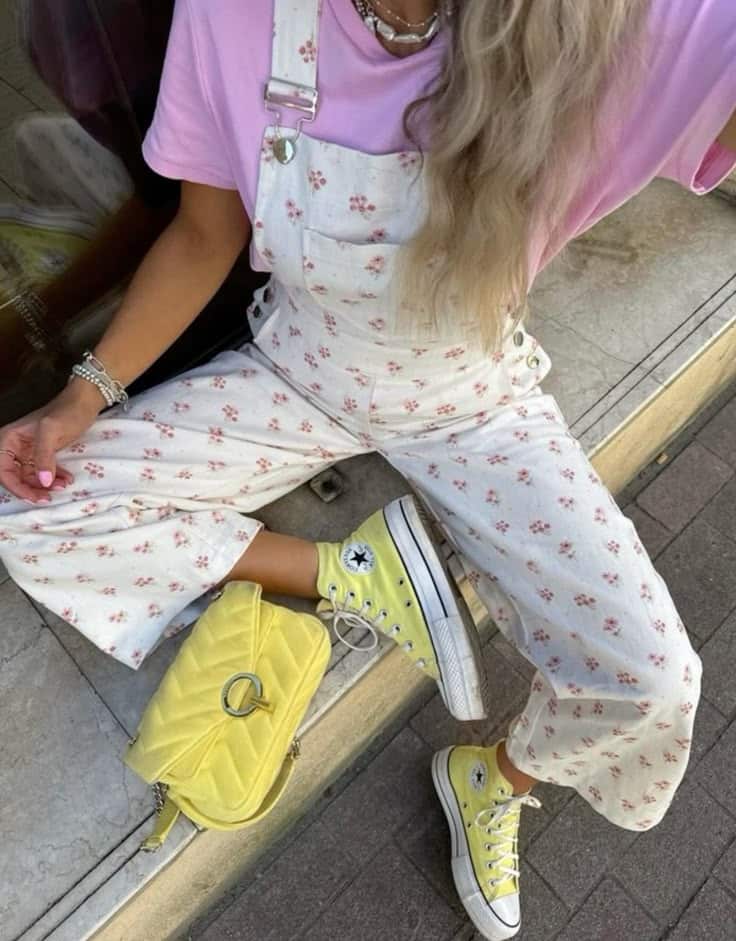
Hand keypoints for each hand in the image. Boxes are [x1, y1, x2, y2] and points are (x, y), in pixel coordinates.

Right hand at [0, 379, 104, 502]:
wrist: (85, 402)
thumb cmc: (66, 412)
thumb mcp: (52, 431)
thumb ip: (44, 456)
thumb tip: (43, 481)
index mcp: (9, 440)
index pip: (4, 471)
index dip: (17, 487)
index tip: (35, 496)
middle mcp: (15, 447)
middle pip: (15, 477)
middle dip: (32, 489)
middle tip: (49, 497)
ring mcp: (29, 452)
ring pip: (30, 477)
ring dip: (45, 485)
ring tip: (64, 484)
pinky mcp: (43, 454)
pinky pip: (43, 472)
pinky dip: (54, 478)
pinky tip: (67, 479)